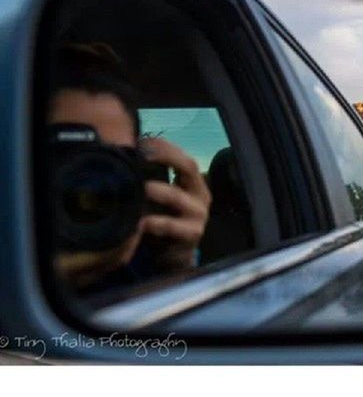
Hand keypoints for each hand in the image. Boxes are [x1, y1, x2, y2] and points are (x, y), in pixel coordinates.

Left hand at [139, 138, 211, 270]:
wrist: (175, 254)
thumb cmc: (166, 220)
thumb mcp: (163, 197)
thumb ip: (153, 179)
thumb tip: (127, 157)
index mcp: (194, 183)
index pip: (184, 156)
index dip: (165, 147)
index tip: (142, 142)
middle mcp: (201, 194)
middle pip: (188, 167)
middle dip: (165, 157)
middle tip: (141, 155)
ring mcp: (199, 215)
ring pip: (176, 196)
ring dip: (155, 189)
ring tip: (139, 187)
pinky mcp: (192, 233)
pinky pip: (171, 225)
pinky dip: (153, 221)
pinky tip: (139, 220)